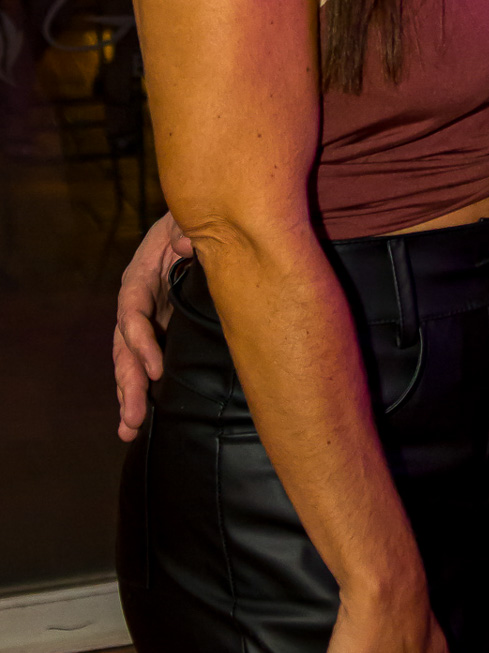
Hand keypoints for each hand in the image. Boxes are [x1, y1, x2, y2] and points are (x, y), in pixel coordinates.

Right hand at [113, 211, 192, 440]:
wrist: (199, 224)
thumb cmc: (192, 223)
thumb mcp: (186, 222)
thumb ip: (185, 233)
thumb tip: (186, 245)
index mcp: (140, 278)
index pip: (132, 312)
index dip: (140, 342)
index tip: (155, 370)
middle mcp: (136, 303)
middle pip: (125, 347)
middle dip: (128, 384)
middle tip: (132, 419)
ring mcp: (146, 319)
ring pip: (130, 361)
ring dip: (129, 394)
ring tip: (128, 429)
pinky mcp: (160, 329)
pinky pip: (146, 361)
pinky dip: (142, 387)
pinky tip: (142, 418)